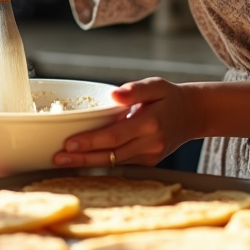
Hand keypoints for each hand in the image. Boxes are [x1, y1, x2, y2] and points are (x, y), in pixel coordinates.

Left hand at [53, 78, 200, 166]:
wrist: (193, 115)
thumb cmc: (170, 97)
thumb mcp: (155, 85)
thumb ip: (135, 90)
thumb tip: (115, 95)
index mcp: (150, 123)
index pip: (114, 136)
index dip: (90, 142)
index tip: (69, 143)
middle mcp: (150, 144)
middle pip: (110, 154)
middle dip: (82, 158)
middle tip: (57, 158)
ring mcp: (150, 156)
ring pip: (114, 163)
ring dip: (87, 163)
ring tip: (63, 162)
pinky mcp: (148, 162)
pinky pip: (121, 163)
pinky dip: (101, 162)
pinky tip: (82, 160)